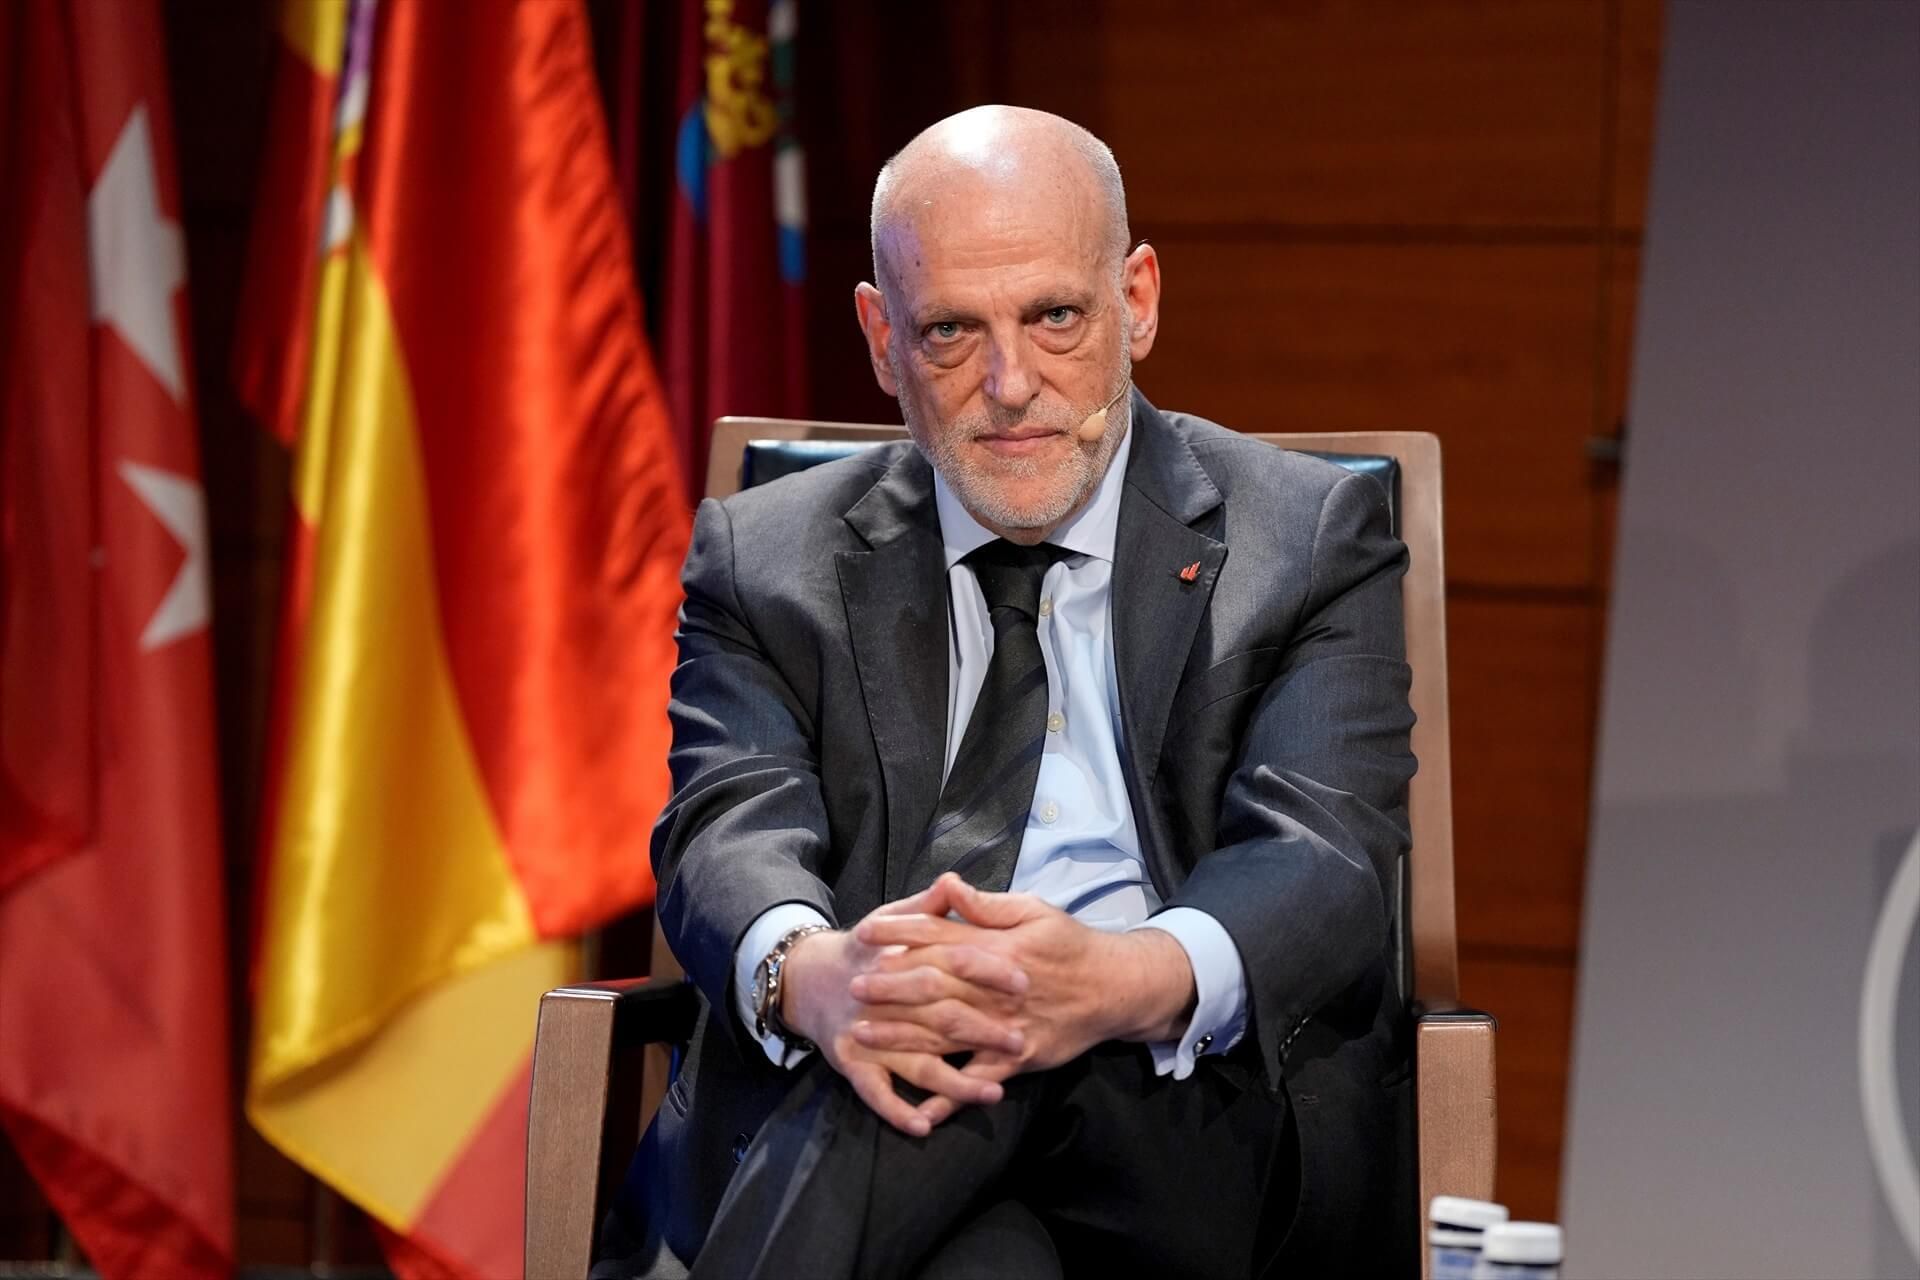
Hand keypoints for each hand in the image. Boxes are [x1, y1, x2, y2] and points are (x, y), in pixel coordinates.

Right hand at [779, 878, 1029, 1136]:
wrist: (810, 980)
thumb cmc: (865, 950)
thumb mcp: (891, 918)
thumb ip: (927, 908)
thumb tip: (953, 882)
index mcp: (901, 958)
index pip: (952, 960)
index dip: (988, 970)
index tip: (1024, 980)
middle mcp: (886, 998)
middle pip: (940, 1016)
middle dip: (983, 1031)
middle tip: (1021, 1042)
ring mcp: (868, 1035)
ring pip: (917, 1063)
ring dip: (955, 1083)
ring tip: (993, 1094)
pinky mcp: (852, 1063)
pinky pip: (876, 1092)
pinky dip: (898, 1110)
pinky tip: (926, 1126)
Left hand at [852, 873, 1195, 1125]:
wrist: (1114, 988)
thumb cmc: (1070, 944)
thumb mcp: (1033, 910)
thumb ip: (986, 904)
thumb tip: (947, 883)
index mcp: (996, 947)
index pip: (938, 936)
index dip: (899, 934)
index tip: (863, 932)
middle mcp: (994, 988)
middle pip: (933, 986)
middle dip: (889, 988)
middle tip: (851, 986)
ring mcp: (1004, 1026)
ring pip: (945, 1033)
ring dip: (902, 1036)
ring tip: (863, 1036)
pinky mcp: (1016, 1059)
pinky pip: (977, 1079)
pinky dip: (949, 1095)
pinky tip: (917, 1107)